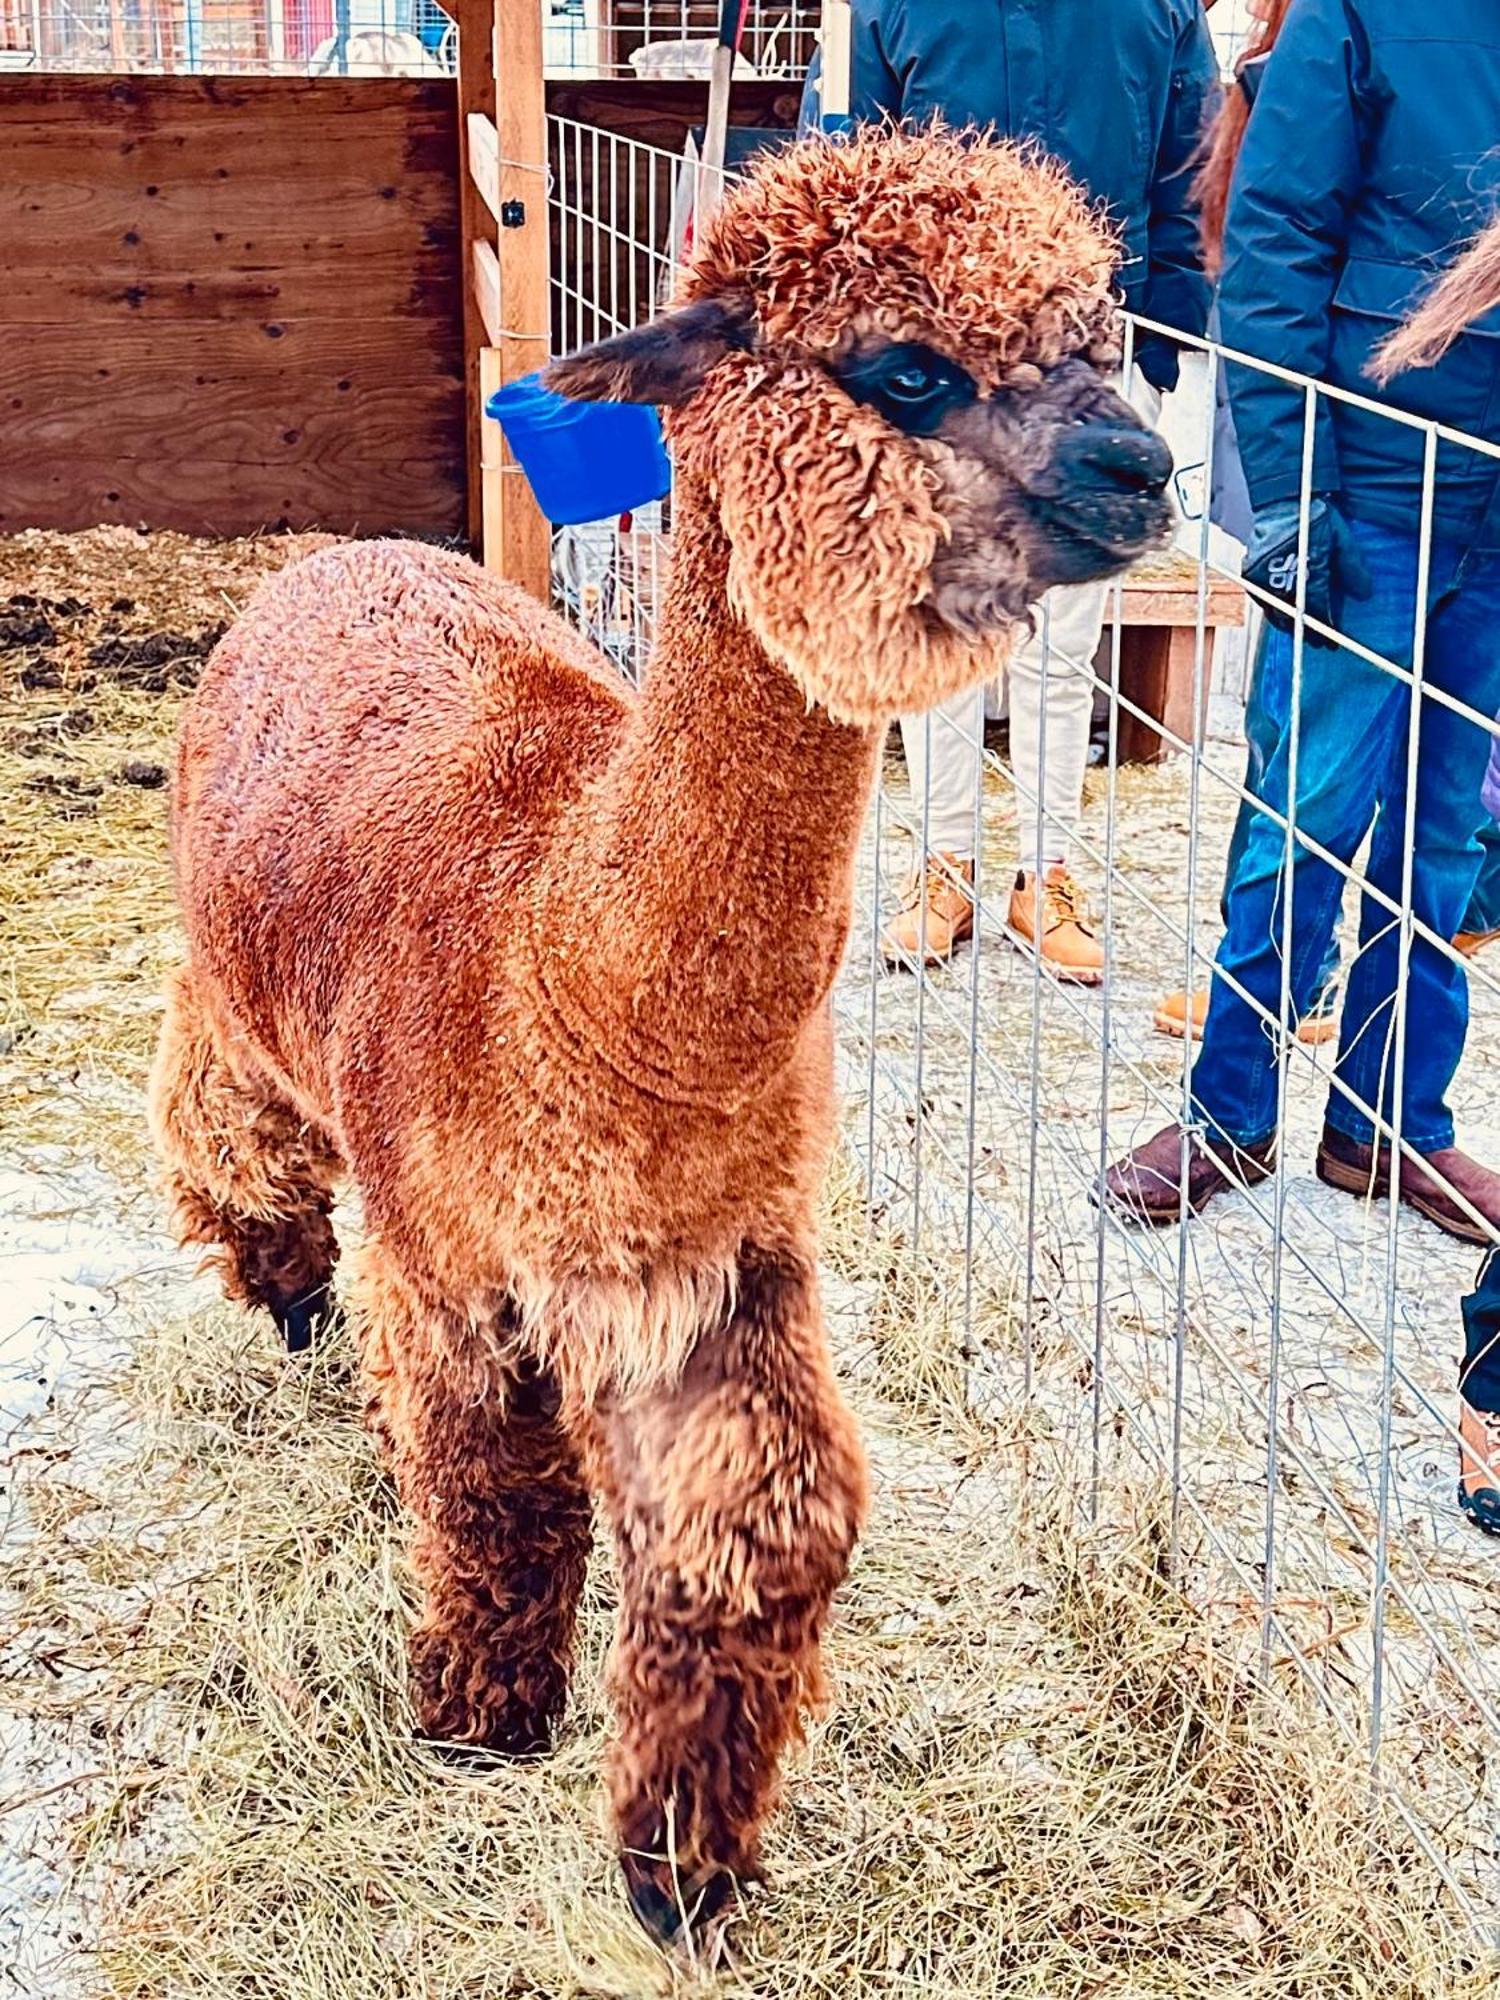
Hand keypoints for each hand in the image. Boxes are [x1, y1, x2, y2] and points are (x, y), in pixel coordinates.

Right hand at [1243, 498, 1372, 633]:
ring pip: (1275, 612)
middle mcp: (1282, 577)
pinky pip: (1262, 601)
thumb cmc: (1315, 516)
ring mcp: (1263, 577)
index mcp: (1306, 570)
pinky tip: (1282, 615)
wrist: (1283, 498)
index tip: (1332, 640)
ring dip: (1288, 624)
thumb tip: (1365, 594)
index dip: (1325, 628)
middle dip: (1307, 631)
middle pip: (1294, 616)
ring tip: (1300, 631)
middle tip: (1318, 641)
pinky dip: (1272, 611)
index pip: (1317, 609)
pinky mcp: (1251, 574)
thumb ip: (1352, 566)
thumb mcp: (1341, 537)